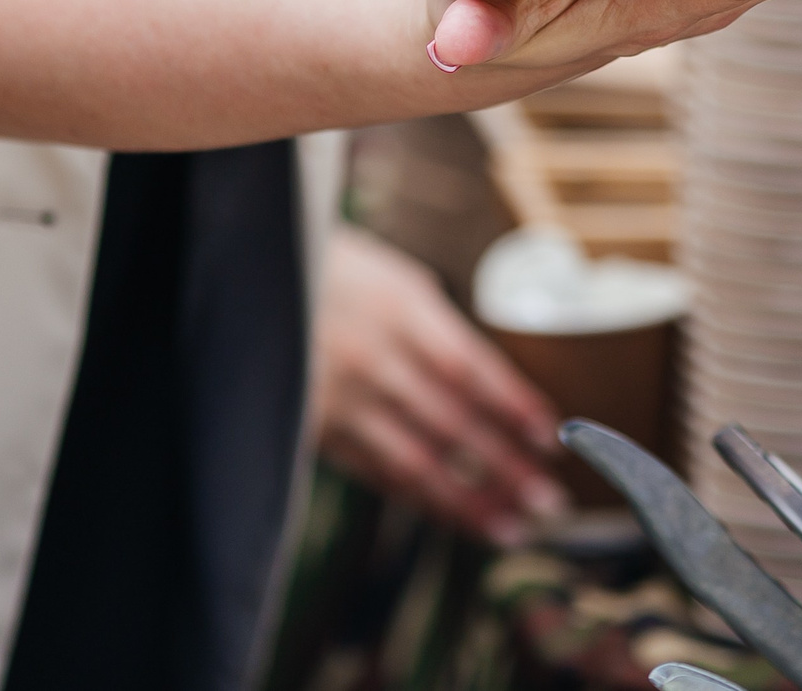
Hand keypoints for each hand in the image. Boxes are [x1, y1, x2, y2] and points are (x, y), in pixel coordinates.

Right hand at [311, 226, 569, 545]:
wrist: (250, 279)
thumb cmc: (340, 275)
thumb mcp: (397, 281)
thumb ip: (441, 332)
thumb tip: (494, 390)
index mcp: (401, 308)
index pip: (470, 367)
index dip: (514, 406)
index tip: (552, 438)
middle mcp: (373, 357)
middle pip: (451, 423)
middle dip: (504, 466)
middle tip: (549, 500)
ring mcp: (340, 399)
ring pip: (414, 461)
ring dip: (467, 500)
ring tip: (512, 527)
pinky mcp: (314, 430)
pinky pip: (376, 471)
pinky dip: (419, 498)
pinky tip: (454, 516)